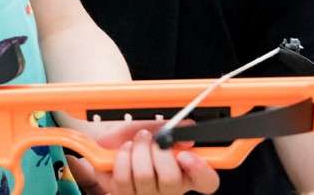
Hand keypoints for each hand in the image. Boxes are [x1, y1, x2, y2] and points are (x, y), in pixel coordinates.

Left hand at [68, 122, 218, 194]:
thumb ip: (169, 127)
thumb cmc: (134, 136)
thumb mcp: (153, 126)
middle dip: (157, 150)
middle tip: (151, 138)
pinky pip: (124, 178)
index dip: (200, 169)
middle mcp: (169, 188)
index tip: (185, 153)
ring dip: (137, 150)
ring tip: (134, 142)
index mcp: (185, 171)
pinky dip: (122, 157)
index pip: (207, 181)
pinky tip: (123, 152)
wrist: (106, 142)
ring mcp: (147, 194)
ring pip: (145, 176)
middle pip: (171, 179)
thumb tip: (186, 133)